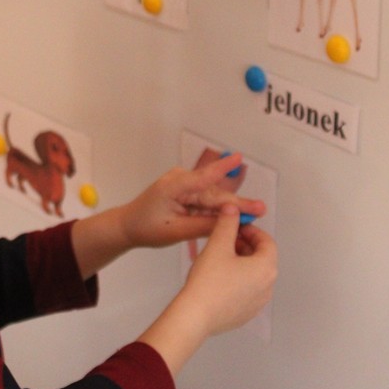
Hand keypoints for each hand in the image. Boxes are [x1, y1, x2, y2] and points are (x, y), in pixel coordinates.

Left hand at [121, 152, 266, 248]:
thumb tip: (228, 222)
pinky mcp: (186, 192)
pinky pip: (206, 201)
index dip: (222, 168)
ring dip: (231, 208)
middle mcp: (180, 180)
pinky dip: (218, 210)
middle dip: (237, 203)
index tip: (238, 158)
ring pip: (212, 198)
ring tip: (254, 212)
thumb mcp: (175, 231)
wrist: (129, 226)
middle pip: (213, 194)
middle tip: (260, 208)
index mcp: (174, 186)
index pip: (203, 177)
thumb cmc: (146, 227)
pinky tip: (236, 216)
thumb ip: (202, 225)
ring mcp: (184, 185)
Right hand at [138, 210, 277, 373]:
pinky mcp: (246, 314)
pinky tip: (217, 279)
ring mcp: (258, 303)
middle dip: (245, 246)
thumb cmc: (209, 279)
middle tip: (224, 240)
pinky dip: (237, 280)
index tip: (235, 227)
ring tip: (219, 258)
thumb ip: (228, 223)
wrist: (195, 316)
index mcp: (266, 268)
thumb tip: (233, 208)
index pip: (267, 242)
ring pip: (254, 275)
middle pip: (262, 259)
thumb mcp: (218, 245)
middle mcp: (268, 287)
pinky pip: (247, 291)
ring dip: (241, 263)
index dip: (251, 230)